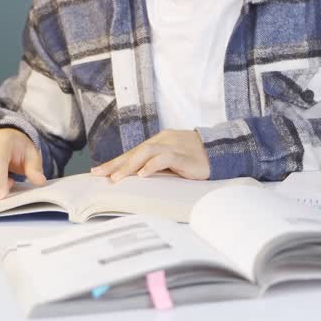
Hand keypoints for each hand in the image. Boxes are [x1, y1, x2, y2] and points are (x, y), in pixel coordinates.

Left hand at [91, 129, 209, 182]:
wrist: (222, 151)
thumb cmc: (196, 159)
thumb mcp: (173, 162)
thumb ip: (157, 166)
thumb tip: (136, 180)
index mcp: (159, 142)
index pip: (133, 152)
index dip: (115, 162)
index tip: (97, 172)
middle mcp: (163, 141)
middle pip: (135, 151)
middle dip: (116, 164)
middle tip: (99, 175)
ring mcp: (174, 146)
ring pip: (146, 152)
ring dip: (130, 165)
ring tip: (116, 178)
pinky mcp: (184, 155)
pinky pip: (165, 158)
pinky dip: (152, 166)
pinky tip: (142, 175)